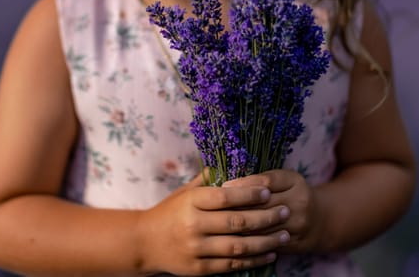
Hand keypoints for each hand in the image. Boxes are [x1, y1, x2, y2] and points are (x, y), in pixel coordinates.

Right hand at [137, 172, 290, 275]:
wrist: (144, 242)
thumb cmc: (168, 212)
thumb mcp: (183, 192)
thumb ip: (207, 180)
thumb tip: (232, 163)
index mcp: (190, 202)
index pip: (225, 197)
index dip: (249, 194)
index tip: (268, 192)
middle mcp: (193, 225)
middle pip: (237, 222)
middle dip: (266, 217)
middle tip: (285, 212)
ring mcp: (196, 248)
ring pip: (239, 246)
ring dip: (266, 241)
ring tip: (285, 234)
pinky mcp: (199, 269)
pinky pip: (232, 264)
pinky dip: (254, 260)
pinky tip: (270, 253)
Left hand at [223, 169, 323, 253]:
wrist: (321, 220)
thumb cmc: (291, 194)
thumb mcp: (282, 179)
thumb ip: (259, 178)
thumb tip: (226, 179)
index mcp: (294, 181)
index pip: (266, 181)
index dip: (243, 184)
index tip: (224, 185)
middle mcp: (300, 201)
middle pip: (263, 204)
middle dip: (238, 205)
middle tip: (217, 206)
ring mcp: (299, 224)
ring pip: (264, 226)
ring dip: (240, 225)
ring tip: (221, 222)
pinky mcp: (295, 242)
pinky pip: (268, 242)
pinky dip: (250, 240)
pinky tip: (235, 237)